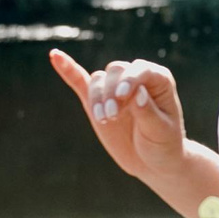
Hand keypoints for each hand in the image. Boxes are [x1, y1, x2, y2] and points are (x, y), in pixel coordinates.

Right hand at [48, 49, 186, 181]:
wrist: (152, 161)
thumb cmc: (163, 144)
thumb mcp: (161, 131)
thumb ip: (148, 112)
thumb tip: (137, 93)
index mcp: (158, 79)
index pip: (140, 70)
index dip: (130, 79)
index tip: (123, 97)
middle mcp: (135, 78)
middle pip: (116, 71)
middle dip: (111, 92)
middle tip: (112, 116)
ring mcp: (114, 88)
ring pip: (99, 80)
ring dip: (97, 97)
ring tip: (103, 119)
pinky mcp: (97, 101)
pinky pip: (80, 81)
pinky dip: (68, 70)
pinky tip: (55, 56)